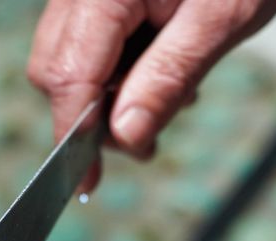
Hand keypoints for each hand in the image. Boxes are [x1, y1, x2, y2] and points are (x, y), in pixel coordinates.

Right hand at [28, 0, 275, 189]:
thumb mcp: (221, 21)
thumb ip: (168, 79)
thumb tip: (125, 138)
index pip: (69, 75)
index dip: (75, 136)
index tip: (86, 184)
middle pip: (55, 70)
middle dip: (93, 116)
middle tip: (149, 137)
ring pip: (67, 59)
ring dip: (108, 95)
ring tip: (172, 92)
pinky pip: (88, 41)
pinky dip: (116, 68)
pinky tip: (159, 65)